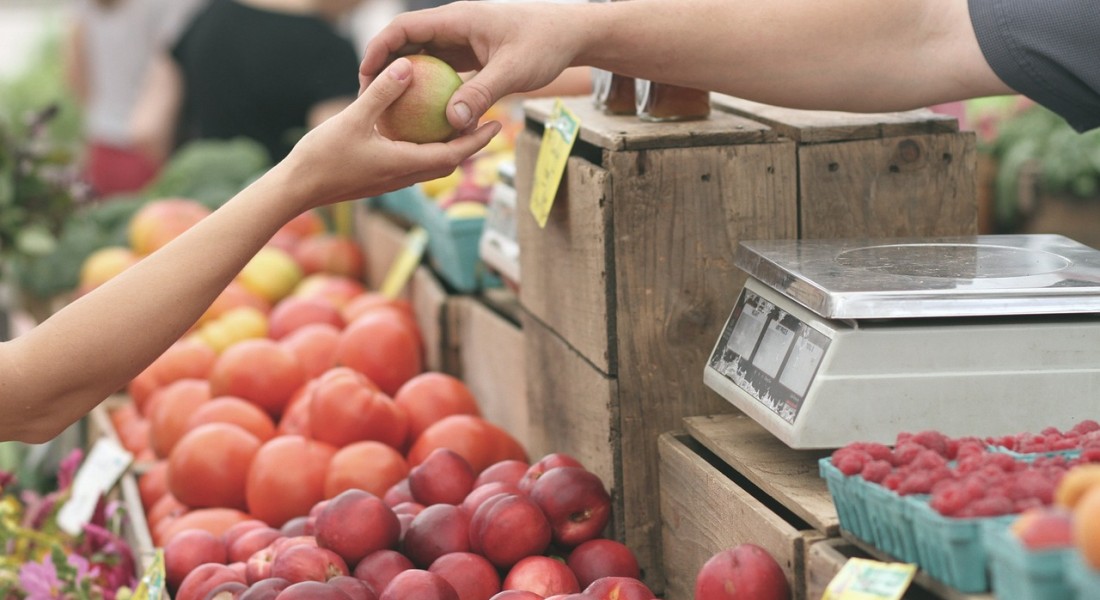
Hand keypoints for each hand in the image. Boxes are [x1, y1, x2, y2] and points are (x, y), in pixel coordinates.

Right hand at [280, 56, 501, 211]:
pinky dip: (424, 148)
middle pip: (448, 162)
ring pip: (430, 165)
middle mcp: (403, 176)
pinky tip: (416, 129)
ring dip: (448, 148)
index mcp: (404, 165)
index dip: (478, 140)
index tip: (497, 124)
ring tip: (457, 124)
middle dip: (470, 145)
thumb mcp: (353, 118)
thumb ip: (382, 92)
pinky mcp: (378, 178)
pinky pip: (411, 163)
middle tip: (487, 122)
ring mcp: (390, 180)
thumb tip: (407, 65)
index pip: (454, 155)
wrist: (296, 189)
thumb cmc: (322, 157)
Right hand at [359, 1, 585, 131]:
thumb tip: (452, 122)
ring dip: (405, 80)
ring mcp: (462, 40)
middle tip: (369, 99)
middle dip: (384, 67)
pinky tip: (422, 116)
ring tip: (389, 110)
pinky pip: (441, 70)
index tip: (365, 76)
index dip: (379, 49)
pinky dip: (429, 88)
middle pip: (406, 42)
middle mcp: (454, 26)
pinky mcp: (471, 54)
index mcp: (457, 19)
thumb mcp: (513, 71)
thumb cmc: (545, 45)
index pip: (404, 28)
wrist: (571, 35)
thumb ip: (481, 94)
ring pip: (422, 57)